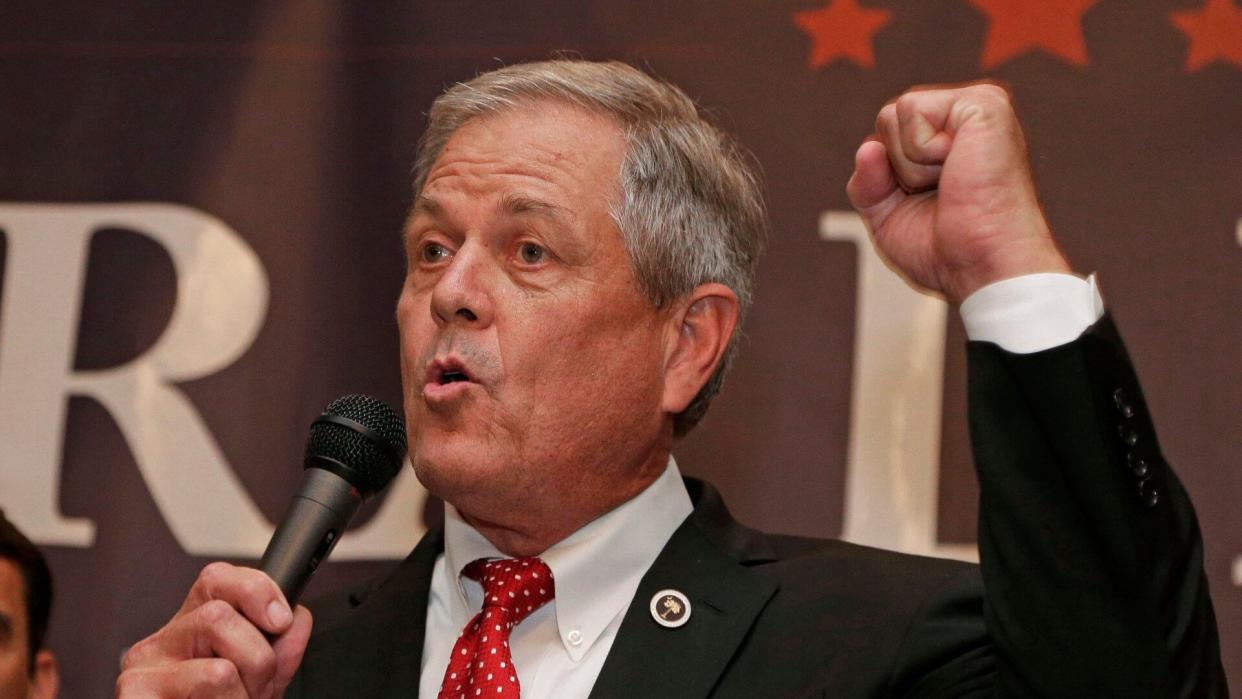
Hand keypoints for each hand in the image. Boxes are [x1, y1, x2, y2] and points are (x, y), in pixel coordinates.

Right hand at [116, 563, 311, 697]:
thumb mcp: (260, 678)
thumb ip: (282, 647)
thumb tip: (295, 618)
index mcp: (192, 626)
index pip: (217, 577)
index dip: (257, 590)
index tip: (281, 620)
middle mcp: (161, 641)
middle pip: (220, 617)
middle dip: (258, 661)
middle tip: (254, 691)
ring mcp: (141, 670)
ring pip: (219, 669)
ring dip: (244, 696)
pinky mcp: (134, 695)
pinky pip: (207, 688)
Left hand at [847, 82, 1071, 303]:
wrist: (984, 268)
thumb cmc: (946, 250)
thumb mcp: (888, 216)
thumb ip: (868, 182)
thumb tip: (869, 147)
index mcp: (949, 138)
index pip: (884, 136)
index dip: (887, 178)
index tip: (930, 204)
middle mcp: (964, 117)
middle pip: (884, 121)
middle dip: (896, 169)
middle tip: (942, 195)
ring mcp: (978, 104)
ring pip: (892, 114)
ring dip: (909, 164)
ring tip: (952, 184)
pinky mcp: (983, 103)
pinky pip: (910, 109)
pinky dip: (920, 151)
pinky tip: (957, 167)